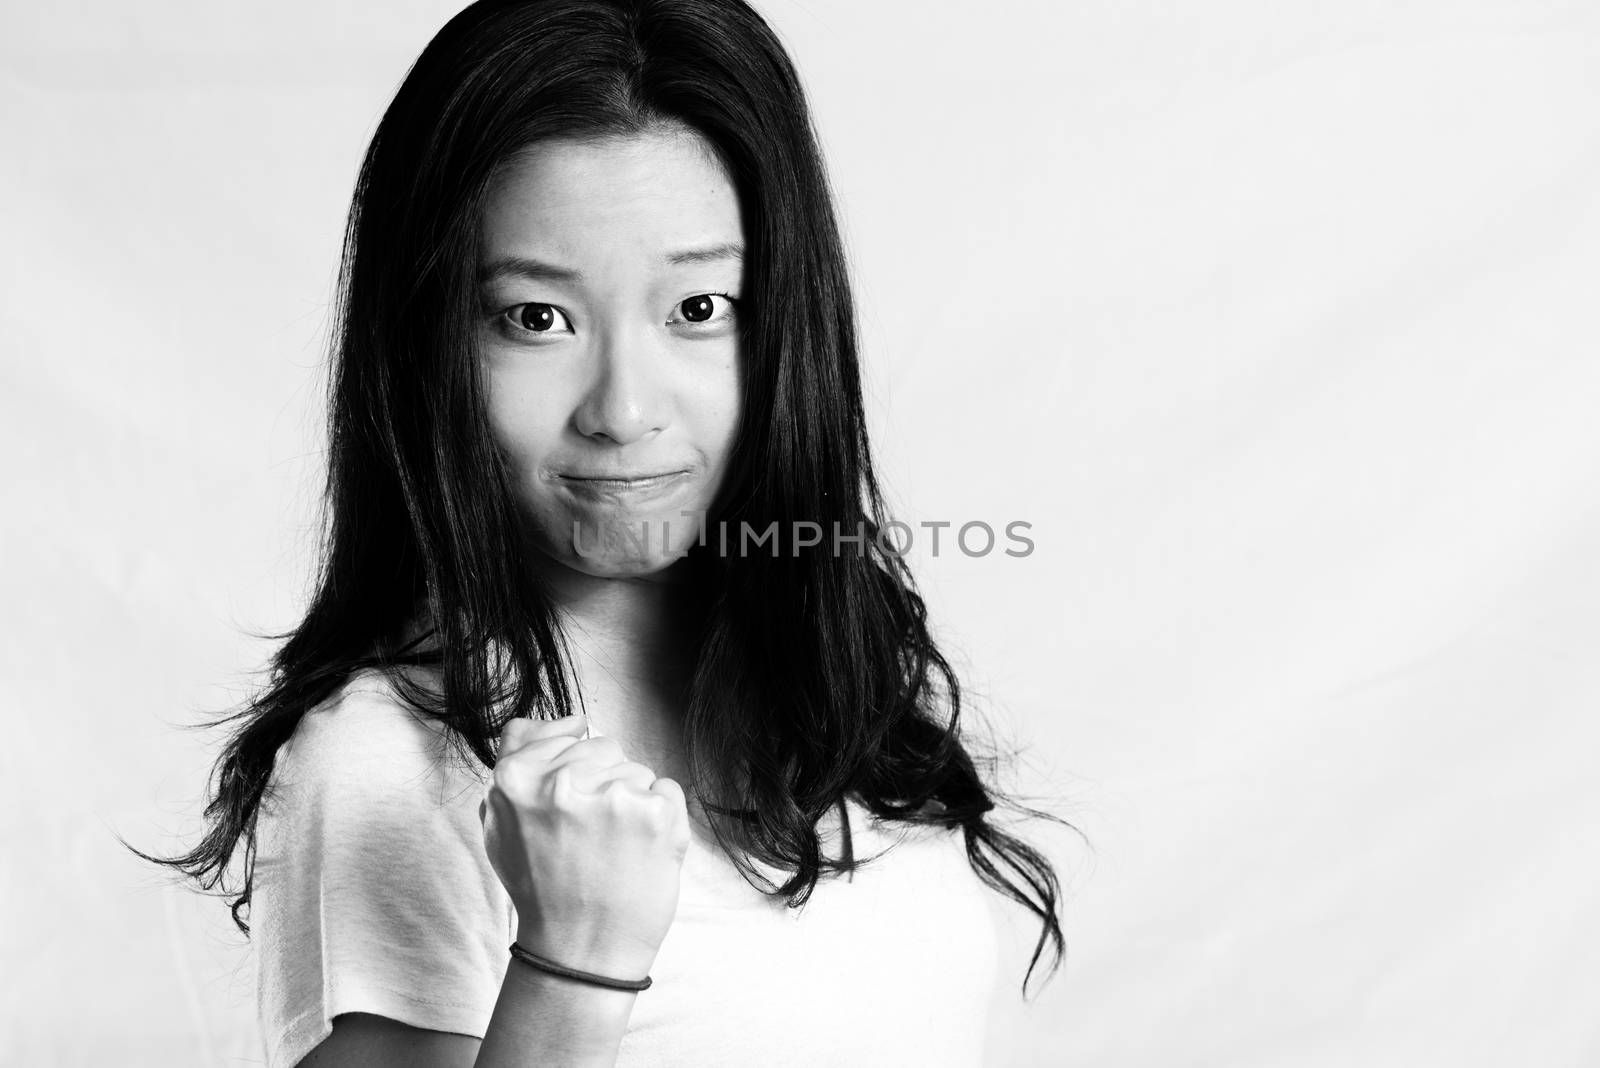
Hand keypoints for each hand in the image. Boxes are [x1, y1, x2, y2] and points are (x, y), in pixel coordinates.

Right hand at [481, 714, 690, 980]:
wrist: (580, 952)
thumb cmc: (542, 888)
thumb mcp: (503, 824)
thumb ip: (518, 762)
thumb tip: (569, 721)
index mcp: (516, 778)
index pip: (564, 735)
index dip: (573, 773)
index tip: (570, 810)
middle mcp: (563, 781)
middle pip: (605, 748)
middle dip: (604, 785)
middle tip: (590, 839)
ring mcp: (613, 795)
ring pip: (636, 771)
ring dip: (632, 804)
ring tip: (612, 850)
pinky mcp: (656, 812)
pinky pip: (667, 790)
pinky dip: (661, 818)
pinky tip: (638, 852)